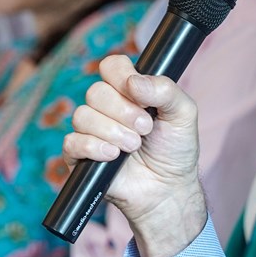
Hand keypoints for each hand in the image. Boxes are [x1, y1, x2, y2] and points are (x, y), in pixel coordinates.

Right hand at [64, 54, 208, 256]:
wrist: (168, 190)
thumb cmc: (175, 151)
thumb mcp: (183, 114)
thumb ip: (165, 90)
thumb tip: (134, 81)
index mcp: (128, 91)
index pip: (111, 66)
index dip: (121, 76)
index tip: (139, 95)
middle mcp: (107, 107)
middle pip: (96, 91)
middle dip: (123, 111)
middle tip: (145, 129)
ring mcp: (91, 131)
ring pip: (82, 116)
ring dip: (112, 132)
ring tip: (133, 146)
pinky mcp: (79, 155)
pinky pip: (72, 142)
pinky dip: (94, 147)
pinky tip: (113, 156)